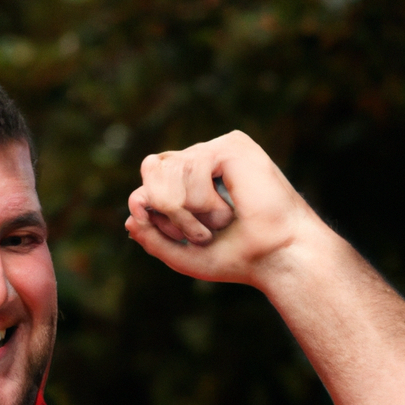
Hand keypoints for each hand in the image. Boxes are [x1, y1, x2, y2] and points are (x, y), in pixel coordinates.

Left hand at [125, 130, 316, 288]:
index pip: (147, 179)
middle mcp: (201, 161)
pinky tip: (229, 211)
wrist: (275, 257)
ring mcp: (217, 151)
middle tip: (198, 233)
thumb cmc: (236, 258)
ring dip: (187, 210)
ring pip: (170, 168)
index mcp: (189, 182)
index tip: (177, 236)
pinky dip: (204, 200)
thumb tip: (130, 216)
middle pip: (151, 167)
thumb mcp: (181, 255)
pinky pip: (194, 166)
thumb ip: (152, 238)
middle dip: (166, 208)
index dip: (148, 207)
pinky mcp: (233, 146)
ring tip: (217, 225)